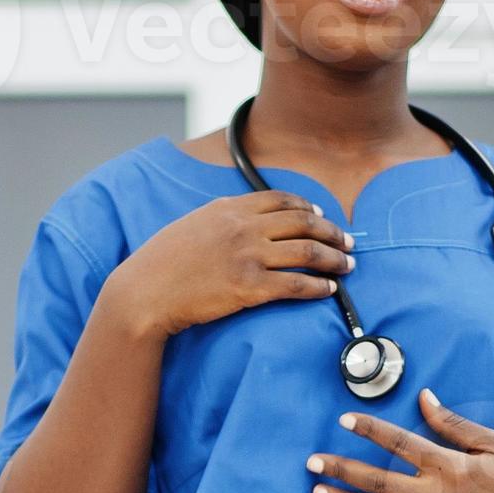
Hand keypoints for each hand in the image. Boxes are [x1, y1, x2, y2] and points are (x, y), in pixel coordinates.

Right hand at [103, 192, 353, 339]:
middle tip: (348, 242)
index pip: (282, 200)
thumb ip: (221, 218)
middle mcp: (243, 227)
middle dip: (332, 232)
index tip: (322, 215)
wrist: (145, 292)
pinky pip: (296, 285)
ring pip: (307, 252)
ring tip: (348, 266)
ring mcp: (248, 256)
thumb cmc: (161, 263)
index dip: (309, 207)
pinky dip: (318, 287)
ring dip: (334, 259)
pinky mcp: (249, 287)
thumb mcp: (191, 224)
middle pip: (303, 223)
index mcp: (229, 208)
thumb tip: (244, 217)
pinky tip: (329, 290)